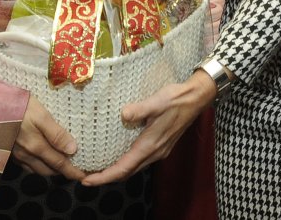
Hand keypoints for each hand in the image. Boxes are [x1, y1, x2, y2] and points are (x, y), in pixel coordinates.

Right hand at [11, 97, 85, 180]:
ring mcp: (16, 155)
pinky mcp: (7, 151)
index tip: (84, 176)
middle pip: (48, 170)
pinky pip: (26, 165)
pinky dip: (36, 165)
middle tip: (74, 168)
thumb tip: (73, 150)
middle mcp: (26, 155)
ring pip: (37, 169)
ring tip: (59, 163)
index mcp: (37, 147)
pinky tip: (39, 157)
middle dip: (62, 172)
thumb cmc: (16, 105)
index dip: (72, 172)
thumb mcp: (40, 114)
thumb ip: (56, 133)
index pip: (59, 164)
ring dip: (49, 169)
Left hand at [80, 69, 215, 185]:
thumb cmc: (176, 99)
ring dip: (115, 171)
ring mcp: (158, 150)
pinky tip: (116, 155)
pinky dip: (124, 163)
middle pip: (126, 172)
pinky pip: (138, 160)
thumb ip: (140, 109)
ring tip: (97, 169)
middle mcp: (154, 152)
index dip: (105, 177)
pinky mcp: (160, 145)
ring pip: (133, 168)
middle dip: (106, 177)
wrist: (196, 99)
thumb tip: (124, 114)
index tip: (87, 181)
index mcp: (150, 145)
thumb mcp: (157, 101)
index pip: (124, 168)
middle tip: (85, 177)